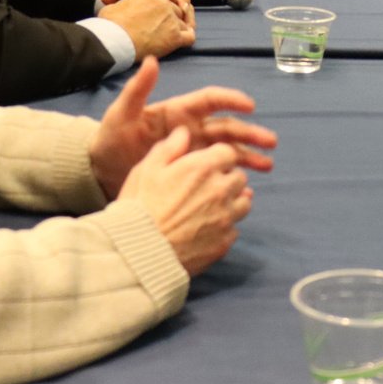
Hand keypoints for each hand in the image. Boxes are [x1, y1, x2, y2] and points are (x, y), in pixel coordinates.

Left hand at [89, 57, 276, 198]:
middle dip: (249, 133)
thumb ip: (138, 89)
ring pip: (227, 150)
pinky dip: (233, 176)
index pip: (211, 100)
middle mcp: (191, 129)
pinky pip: (217, 172)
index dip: (231, 99)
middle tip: (270, 142)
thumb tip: (151, 61)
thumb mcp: (122, 114)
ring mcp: (193, 152)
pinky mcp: (191, 172)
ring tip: (268, 165)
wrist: (101, 172)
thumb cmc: (111, 139)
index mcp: (179, 112)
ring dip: (248, 155)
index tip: (250, 105)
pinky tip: (248, 186)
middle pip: (227, 127)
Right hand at [99, 0, 195, 58]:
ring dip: (181, 27)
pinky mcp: (175, 36)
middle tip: (171, 23)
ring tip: (174, 34)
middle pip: (178, 7)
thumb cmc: (110, 25)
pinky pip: (190, 36)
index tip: (174, 2)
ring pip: (184, 21)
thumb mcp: (111, 5)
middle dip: (176, 15)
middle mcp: (163, 2)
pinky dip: (188, 37)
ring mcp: (171, 18)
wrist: (114, 41)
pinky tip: (182, 41)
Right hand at [117, 129, 251, 275]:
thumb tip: (184, 132)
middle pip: (239, 178)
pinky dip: (225, 227)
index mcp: (203, 168)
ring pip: (243, 203)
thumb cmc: (139, 207)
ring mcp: (225, 218)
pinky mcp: (224, 242)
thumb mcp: (147, 169)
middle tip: (207, 187)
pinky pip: (234, 229)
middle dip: (227, 179)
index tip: (206, 165)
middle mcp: (220, 190)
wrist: (139, 252)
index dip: (218, 158)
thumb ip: (169, 147)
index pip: (228, 153)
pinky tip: (206, 229)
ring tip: (211, 207)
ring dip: (232, 202)